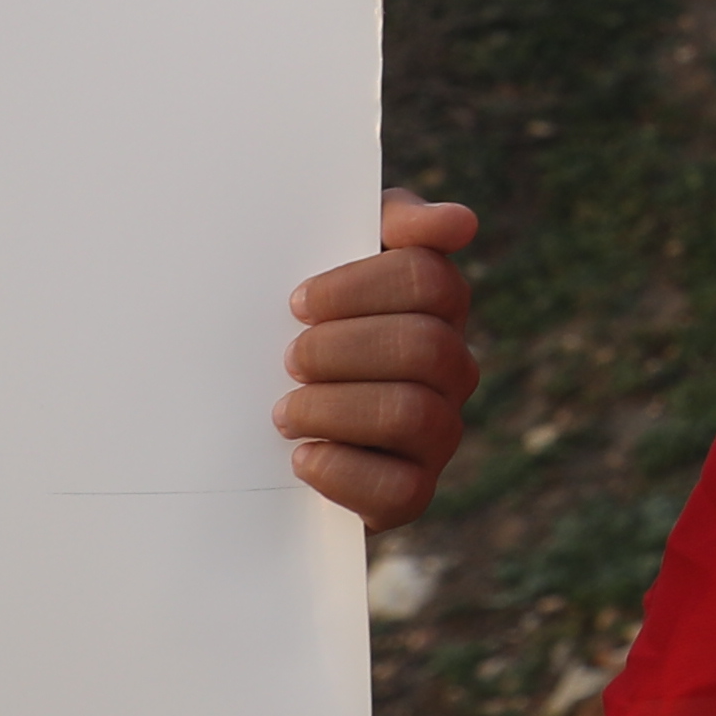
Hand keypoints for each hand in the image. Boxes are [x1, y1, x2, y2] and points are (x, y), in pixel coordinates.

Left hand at [282, 192, 482, 527]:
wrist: (256, 412)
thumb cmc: (302, 320)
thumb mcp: (333, 255)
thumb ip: (391, 222)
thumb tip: (459, 224)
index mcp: (437, 307)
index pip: (427, 278)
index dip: (357, 287)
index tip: (298, 302)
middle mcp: (452, 369)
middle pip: (424, 345)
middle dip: (339, 350)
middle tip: (290, 359)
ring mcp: (439, 434)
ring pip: (412, 414)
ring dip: (333, 409)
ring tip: (286, 411)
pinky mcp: (411, 493)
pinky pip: (402, 491)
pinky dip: (342, 472)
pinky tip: (303, 457)